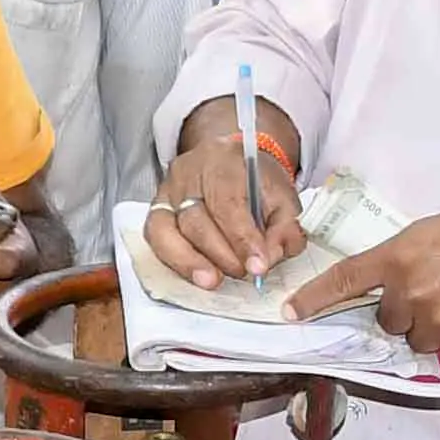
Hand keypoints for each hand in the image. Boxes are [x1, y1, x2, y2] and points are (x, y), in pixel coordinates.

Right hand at [139, 106, 303, 288]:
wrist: (233, 164)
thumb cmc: (258, 182)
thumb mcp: (284, 197)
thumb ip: (284, 228)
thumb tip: (269, 258)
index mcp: (224, 158)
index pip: (227, 202)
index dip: (242, 239)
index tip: (258, 267)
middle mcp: (188, 171)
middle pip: (195, 218)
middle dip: (221, 254)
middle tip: (243, 274)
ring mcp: (166, 190)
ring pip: (167, 230)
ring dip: (192, 262)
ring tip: (215, 280)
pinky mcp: (156, 208)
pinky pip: (155, 238)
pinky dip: (174, 260)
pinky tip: (195, 274)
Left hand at [292, 196, 439, 359]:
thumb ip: (413, 258)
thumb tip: (401, 283)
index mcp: (401, 253)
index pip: (345, 280)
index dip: (314, 299)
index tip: (290, 313)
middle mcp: (411, 291)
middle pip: (389, 320)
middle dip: (408, 312)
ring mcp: (437, 321)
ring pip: (420, 339)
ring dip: (437, 328)